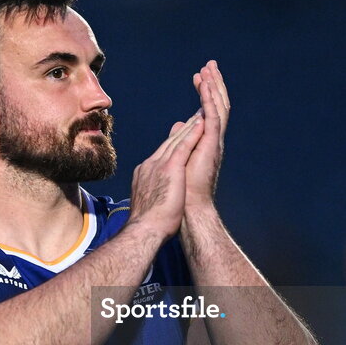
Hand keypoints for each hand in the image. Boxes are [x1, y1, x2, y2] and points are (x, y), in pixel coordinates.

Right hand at [127, 113, 203, 239]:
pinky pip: (183, 146)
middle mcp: (150, 165)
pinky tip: (200, 124)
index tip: (178, 136)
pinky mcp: (170, 168)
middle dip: (180, 131)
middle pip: (168, 144)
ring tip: (199, 115)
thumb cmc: (148, 225)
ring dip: (188, 127)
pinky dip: (192, 134)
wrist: (145, 229)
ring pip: (176, 141)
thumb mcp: (148, 205)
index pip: (160, 155)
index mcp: (144, 174)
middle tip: (191, 119)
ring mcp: (159, 165)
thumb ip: (151, 196)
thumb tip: (152, 198)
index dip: (171, 144)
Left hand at [184, 60, 229, 209]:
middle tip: (210, 64)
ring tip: (209, 69)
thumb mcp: (179, 155)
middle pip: (216, 104)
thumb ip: (182, 139)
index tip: (200, 75)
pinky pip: (213, 117)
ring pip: (217, 107)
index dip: (205, 92)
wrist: (189, 207)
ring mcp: (214, 141)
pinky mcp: (212, 145)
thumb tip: (178, 125)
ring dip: (213, 87)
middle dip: (213, 83)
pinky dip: (209, 100)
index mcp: (205, 141)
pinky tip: (206, 86)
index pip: (207, 110)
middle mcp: (213, 139)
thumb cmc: (183, 188)